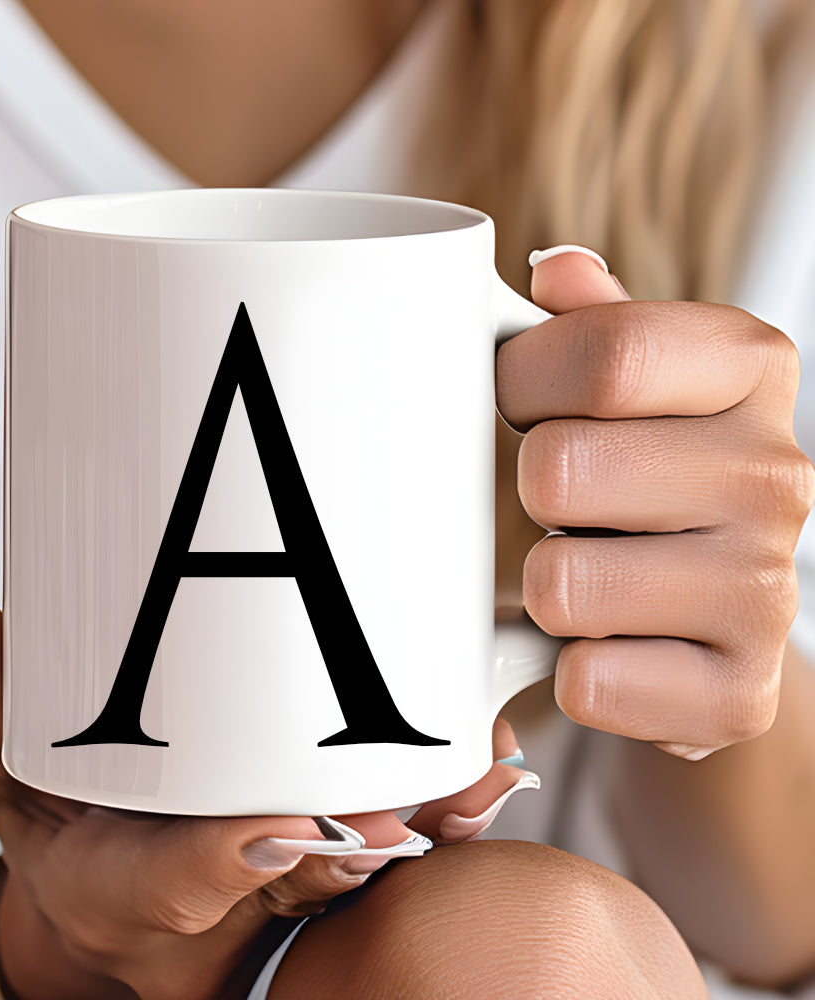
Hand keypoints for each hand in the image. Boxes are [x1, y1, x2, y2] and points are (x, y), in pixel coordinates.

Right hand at [0, 609, 537, 999]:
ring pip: (365, 863)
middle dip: (364, 842)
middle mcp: (223, 891)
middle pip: (305, 880)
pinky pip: (388, 836)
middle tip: (419, 807)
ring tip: (486, 769)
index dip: (234, 859)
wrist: (114, 880)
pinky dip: (440, 805)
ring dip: (430, 821)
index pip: (182, 883)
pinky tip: (486, 757)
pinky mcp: (318, 843)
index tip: (283, 824)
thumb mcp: (6, 782)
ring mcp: (278, 872)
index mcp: (134, 886)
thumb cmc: (69, 828)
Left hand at [497, 248, 814, 758]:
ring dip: (546, 587)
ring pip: (560, 585)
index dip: (522, 383)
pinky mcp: (737, 695)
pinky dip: (569, 670)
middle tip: (564, 505)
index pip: (603, 354)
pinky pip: (586, 684)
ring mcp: (767, 594)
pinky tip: (607, 644)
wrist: (709, 611)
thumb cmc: (645, 472)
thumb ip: (591, 323)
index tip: (521, 405)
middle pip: (561, 470)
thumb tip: (557, 270)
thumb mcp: (628, 381)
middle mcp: (777, 476)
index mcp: (749, 367)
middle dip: (533, 492)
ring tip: (588, 572)